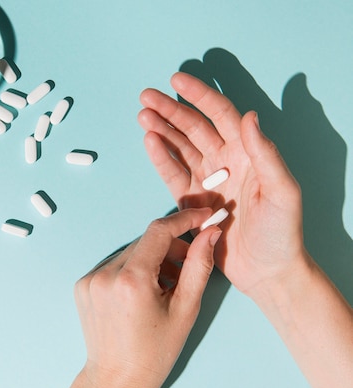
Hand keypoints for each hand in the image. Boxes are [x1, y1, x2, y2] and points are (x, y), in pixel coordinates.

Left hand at [72, 209, 220, 387]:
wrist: (118, 377)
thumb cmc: (154, 350)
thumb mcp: (186, 309)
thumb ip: (198, 266)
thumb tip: (210, 233)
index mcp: (131, 280)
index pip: (158, 231)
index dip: (183, 220)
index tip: (202, 217)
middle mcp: (105, 274)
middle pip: (144, 243)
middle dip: (170, 248)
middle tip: (187, 266)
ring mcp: (90, 279)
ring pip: (129, 253)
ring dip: (151, 260)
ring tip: (165, 286)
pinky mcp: (82, 285)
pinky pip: (114, 265)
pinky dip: (132, 270)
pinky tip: (143, 293)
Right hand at [138, 72, 309, 293]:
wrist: (267, 271)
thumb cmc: (282, 233)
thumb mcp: (282, 192)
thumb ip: (266, 154)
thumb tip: (250, 117)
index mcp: (248, 154)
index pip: (220, 115)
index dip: (199, 96)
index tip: (177, 80)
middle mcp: (225, 162)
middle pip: (193, 127)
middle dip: (170, 110)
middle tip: (146, 96)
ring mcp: (206, 181)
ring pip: (179, 147)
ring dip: (161, 130)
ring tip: (142, 116)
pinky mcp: (191, 201)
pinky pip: (173, 174)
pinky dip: (161, 158)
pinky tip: (149, 141)